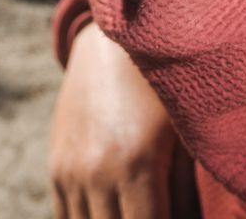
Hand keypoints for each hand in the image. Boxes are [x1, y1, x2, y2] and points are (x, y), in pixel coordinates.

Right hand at [50, 22, 194, 218]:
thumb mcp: (183, 133)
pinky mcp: (56, 166)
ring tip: (135, 206)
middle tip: (152, 207)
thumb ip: (189, 193)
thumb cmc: (159, 86)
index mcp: (137, 165)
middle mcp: (97, 173)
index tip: (175, 215)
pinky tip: (111, 210)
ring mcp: (71, 172)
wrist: (109, 43)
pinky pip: (65, 218)